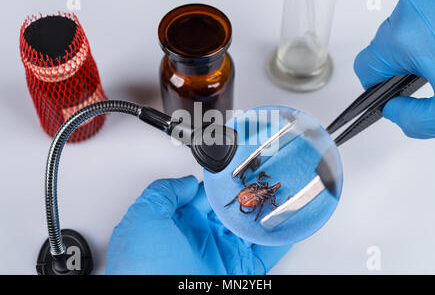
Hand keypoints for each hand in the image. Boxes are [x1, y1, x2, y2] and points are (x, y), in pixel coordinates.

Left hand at [105, 176, 290, 273]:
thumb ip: (164, 193)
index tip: (238, 166)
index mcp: (177, 223)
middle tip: (266, 177)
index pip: (205, 194)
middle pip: (231, 208)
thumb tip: (187, 182)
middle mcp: (201, 237)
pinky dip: (279, 240)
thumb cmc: (143, 269)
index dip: (222, 180)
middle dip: (248, 193)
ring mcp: (222, 254)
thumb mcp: (144, 219)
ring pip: (251, 227)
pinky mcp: (240, 272)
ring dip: (267, 213)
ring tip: (283, 195)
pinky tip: (288, 225)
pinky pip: (265, 254)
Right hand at [354, 0, 434, 137]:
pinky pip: (422, 13)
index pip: (364, 66)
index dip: (375, 85)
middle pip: (382, 46)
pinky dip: (432, 28)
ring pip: (403, 27)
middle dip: (400, 63)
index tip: (388, 91)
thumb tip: (393, 110)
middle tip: (431, 75)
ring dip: (417, 44)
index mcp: (406, 39)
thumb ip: (411, 120)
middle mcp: (413, 10)